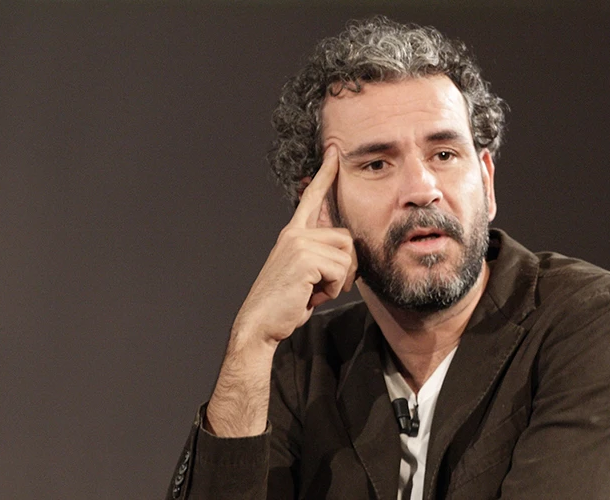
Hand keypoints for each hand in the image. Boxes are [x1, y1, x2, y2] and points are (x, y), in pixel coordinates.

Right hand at [231, 145, 356, 345]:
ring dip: (339, 280)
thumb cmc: (286, 302)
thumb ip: (322, 256)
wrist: (261, 322)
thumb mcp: (307, 274)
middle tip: (324, 286)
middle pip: (346, 238)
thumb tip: (349, 250)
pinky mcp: (304, 257)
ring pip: (346, 255)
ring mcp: (297, 243)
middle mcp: (294, 233)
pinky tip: (312, 295)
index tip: (334, 152)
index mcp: (293, 234)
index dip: (324, 175)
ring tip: (315, 290)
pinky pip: (341, 270)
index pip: (311, 198)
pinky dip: (333, 289)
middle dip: (346, 267)